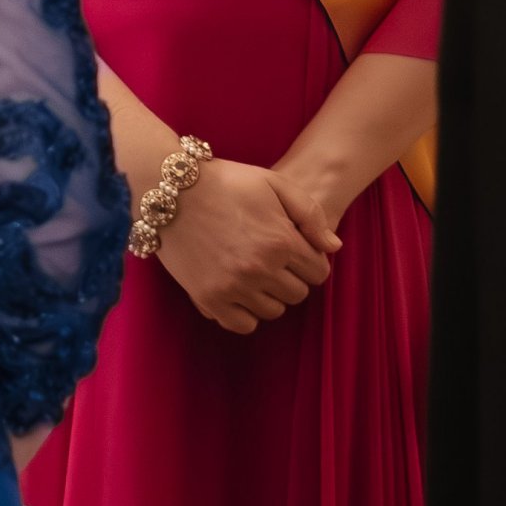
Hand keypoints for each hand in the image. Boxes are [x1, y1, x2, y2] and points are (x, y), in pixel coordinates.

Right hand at [156, 157, 340, 335]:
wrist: (171, 190)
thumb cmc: (226, 181)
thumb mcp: (274, 183)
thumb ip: (310, 214)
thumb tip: (333, 247)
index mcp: (281, 241)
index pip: (318, 272)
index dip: (310, 259)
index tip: (295, 249)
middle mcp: (261, 269)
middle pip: (298, 294)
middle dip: (292, 276)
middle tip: (273, 258)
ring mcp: (234, 288)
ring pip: (273, 311)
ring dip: (270, 294)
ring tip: (254, 270)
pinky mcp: (209, 299)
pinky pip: (243, 324)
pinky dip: (246, 312)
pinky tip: (239, 289)